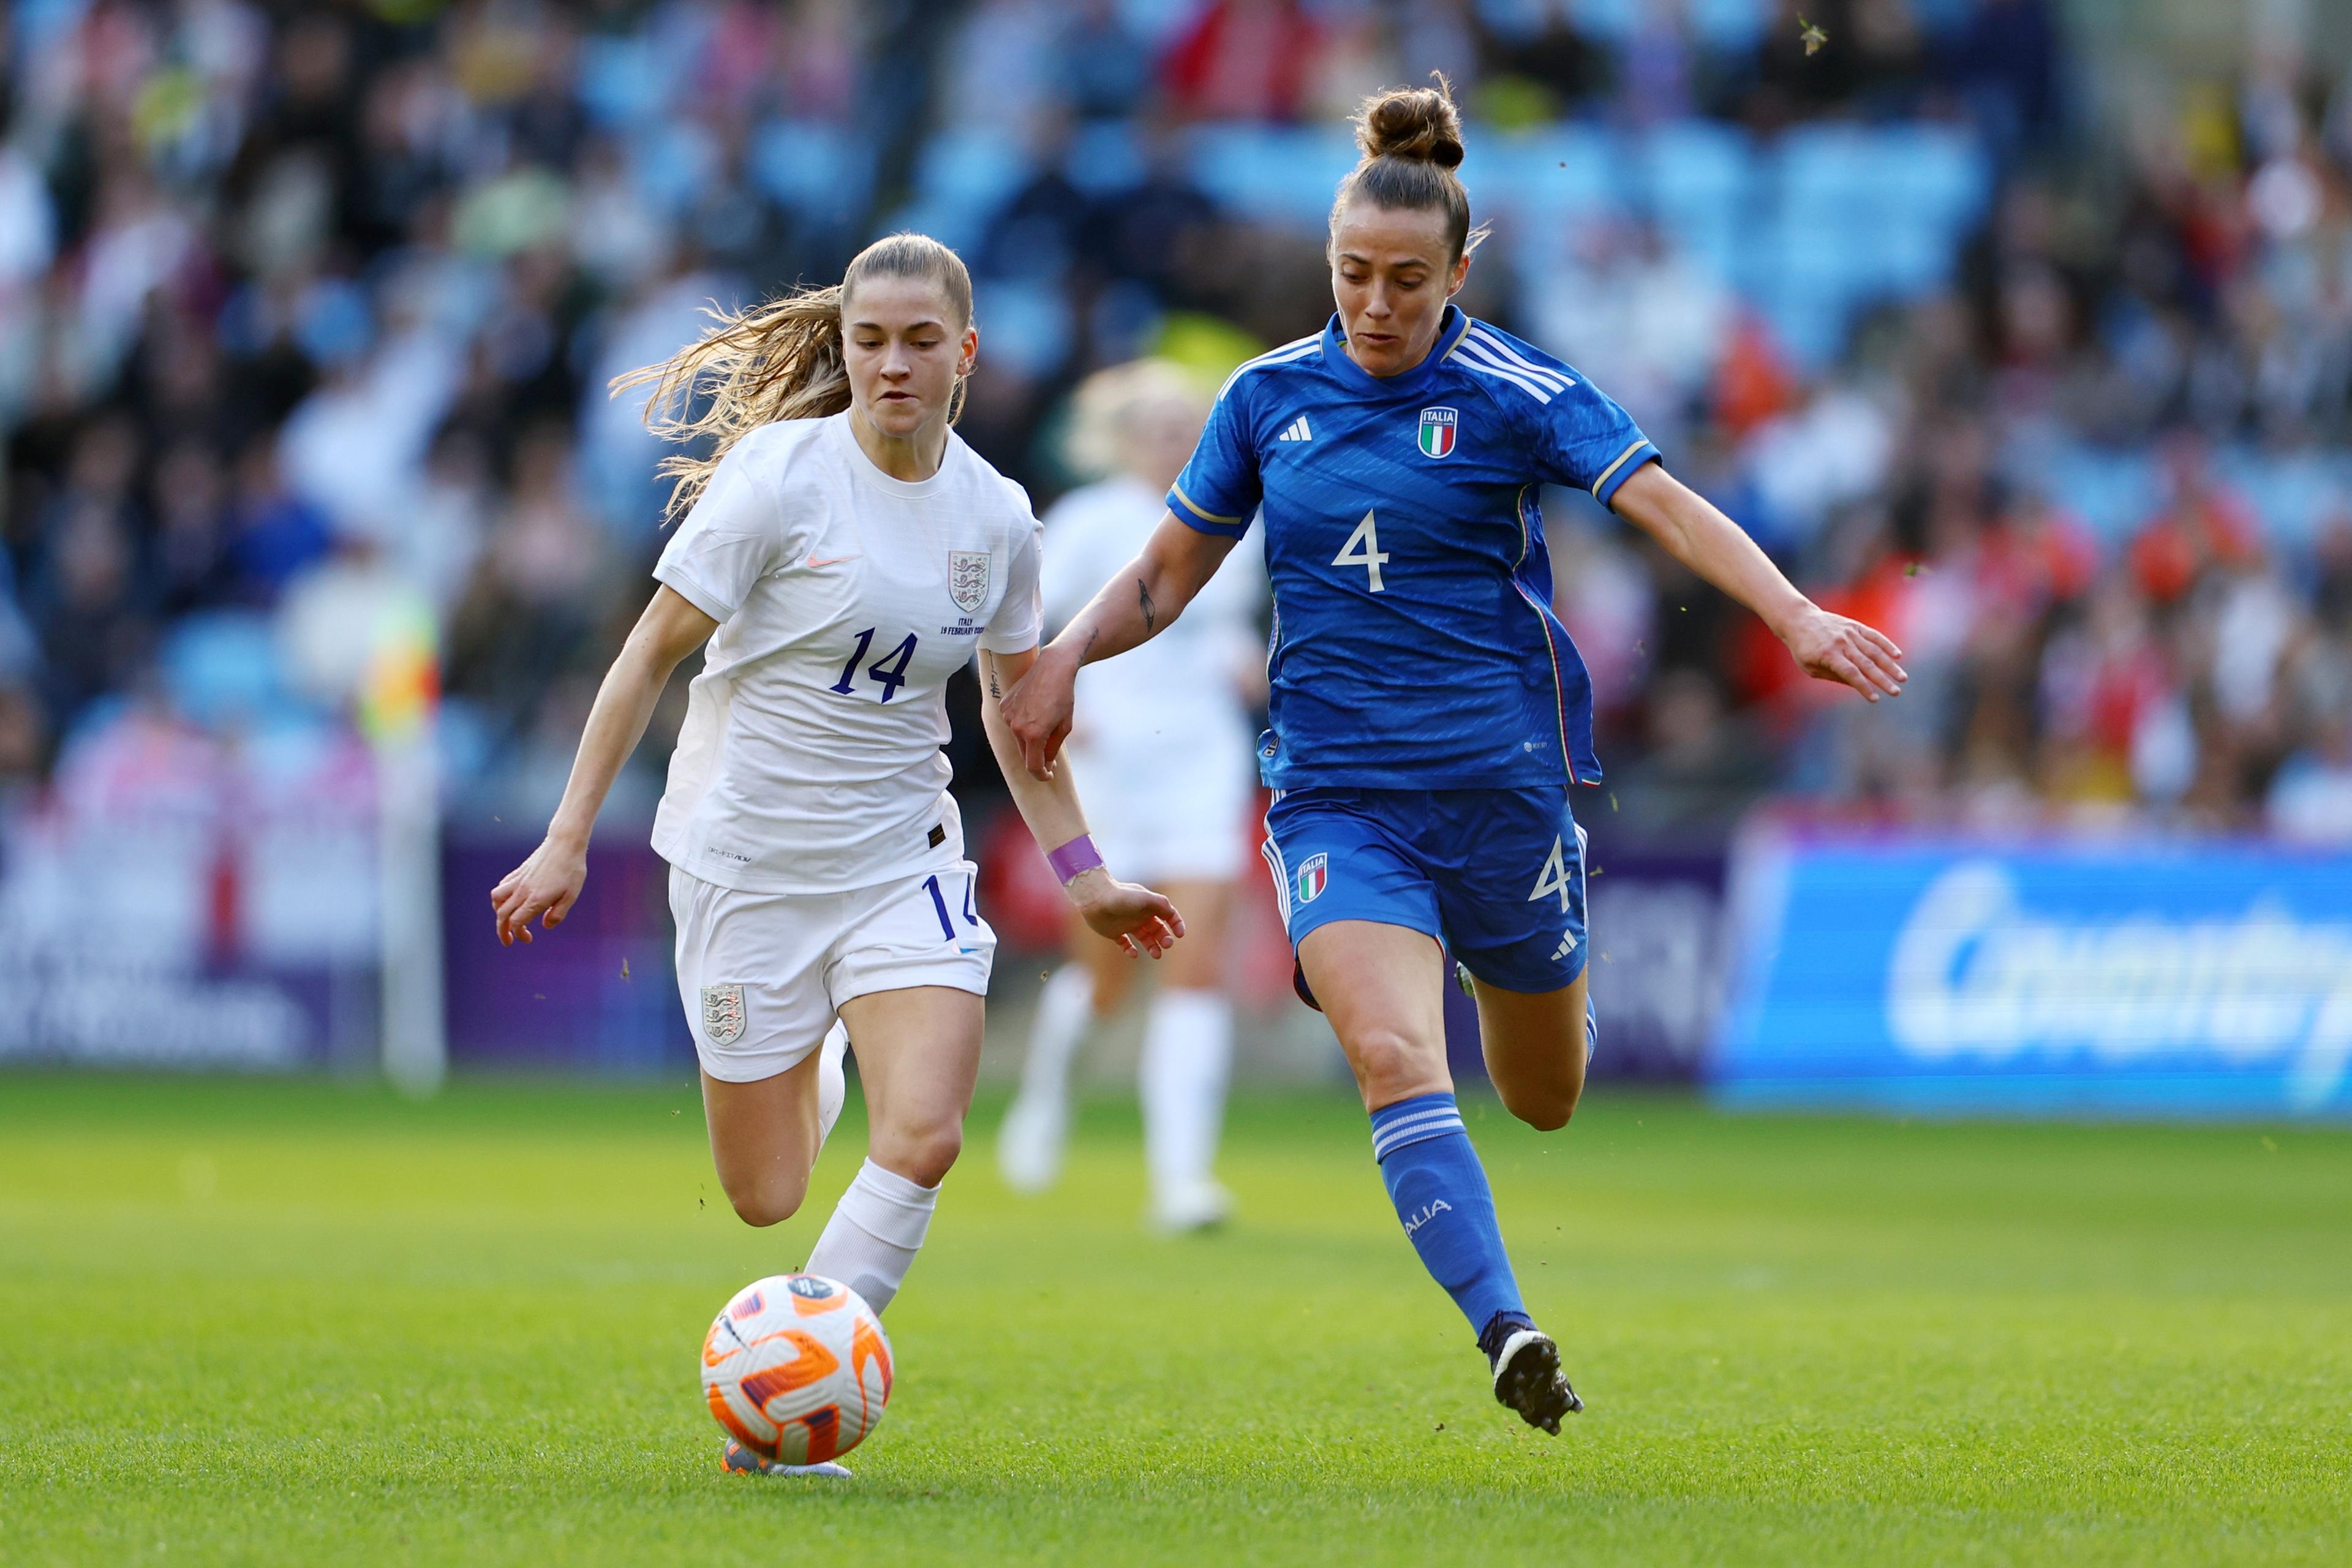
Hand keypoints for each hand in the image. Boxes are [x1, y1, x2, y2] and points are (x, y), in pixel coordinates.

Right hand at [491, 835, 587, 945]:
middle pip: (503, 915)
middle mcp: (523, 891)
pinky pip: (501, 887)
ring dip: (498, 913)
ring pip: (497, 900)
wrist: (565, 843)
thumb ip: (558, 913)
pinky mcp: (518, 872)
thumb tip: (545, 926)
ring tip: (506, 919)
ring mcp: (518, 880)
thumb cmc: (572, 869)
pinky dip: (500, 898)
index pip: (517, 922)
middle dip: (502, 931)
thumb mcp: (572, 895)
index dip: (519, 934)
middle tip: (508, 941)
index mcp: (536, 899)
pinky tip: (509, 901)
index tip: (527, 939)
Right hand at [1001, 642, 1078, 778]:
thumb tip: (1045, 763)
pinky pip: (1012, 723)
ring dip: (1029, 739)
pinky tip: (1034, 711)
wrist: (1052, 668)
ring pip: (1018, 738)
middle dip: (1037, 758)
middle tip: (1050, 757)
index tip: (1048, 776)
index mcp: (1033, 734)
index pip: (1033, 766)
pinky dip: (1022, 724)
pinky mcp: (1004, 705)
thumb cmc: (1063, 696)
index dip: (1041, 775)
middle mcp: (1016, 726)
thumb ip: (1053, 749)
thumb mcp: (1064, 727)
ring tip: (1044, 724)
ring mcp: (1008, 715)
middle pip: (1024, 754)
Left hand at [1067, 868, 1184, 957]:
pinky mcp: (1114, 932)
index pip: (1168, 915)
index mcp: (1149, 905)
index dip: (1176, 924)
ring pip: (1145, 938)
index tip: (1179, 934)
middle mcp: (1140, 915)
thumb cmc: (1121, 897)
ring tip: (1156, 955)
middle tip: (1166, 945)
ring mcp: (1127, 924)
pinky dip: (1130, 950)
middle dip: (1165, 938)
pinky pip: (1125, 944)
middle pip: (1158, 929)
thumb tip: (1172, 914)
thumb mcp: (1145, 897)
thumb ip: (1161, 904)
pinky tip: (1134, 954)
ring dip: (1152, 946)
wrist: (1095, 899)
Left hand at [1777, 604, 1906, 701]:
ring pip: (1874, 650)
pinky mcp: (1855, 626)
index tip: (1875, 699)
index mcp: (1828, 655)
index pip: (1850, 674)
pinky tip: (1898, 656)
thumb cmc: (1803, 649)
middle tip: (1896, 692)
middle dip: (1883, 680)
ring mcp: (1850, 633)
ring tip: (1902, 678)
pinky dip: (1887, 645)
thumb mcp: (1811, 667)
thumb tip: (1857, 685)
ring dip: (1890, 665)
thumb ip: (1834, 676)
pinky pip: (1874, 635)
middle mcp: (1842, 643)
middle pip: (1866, 664)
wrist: (1800, 620)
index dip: (1864, 687)